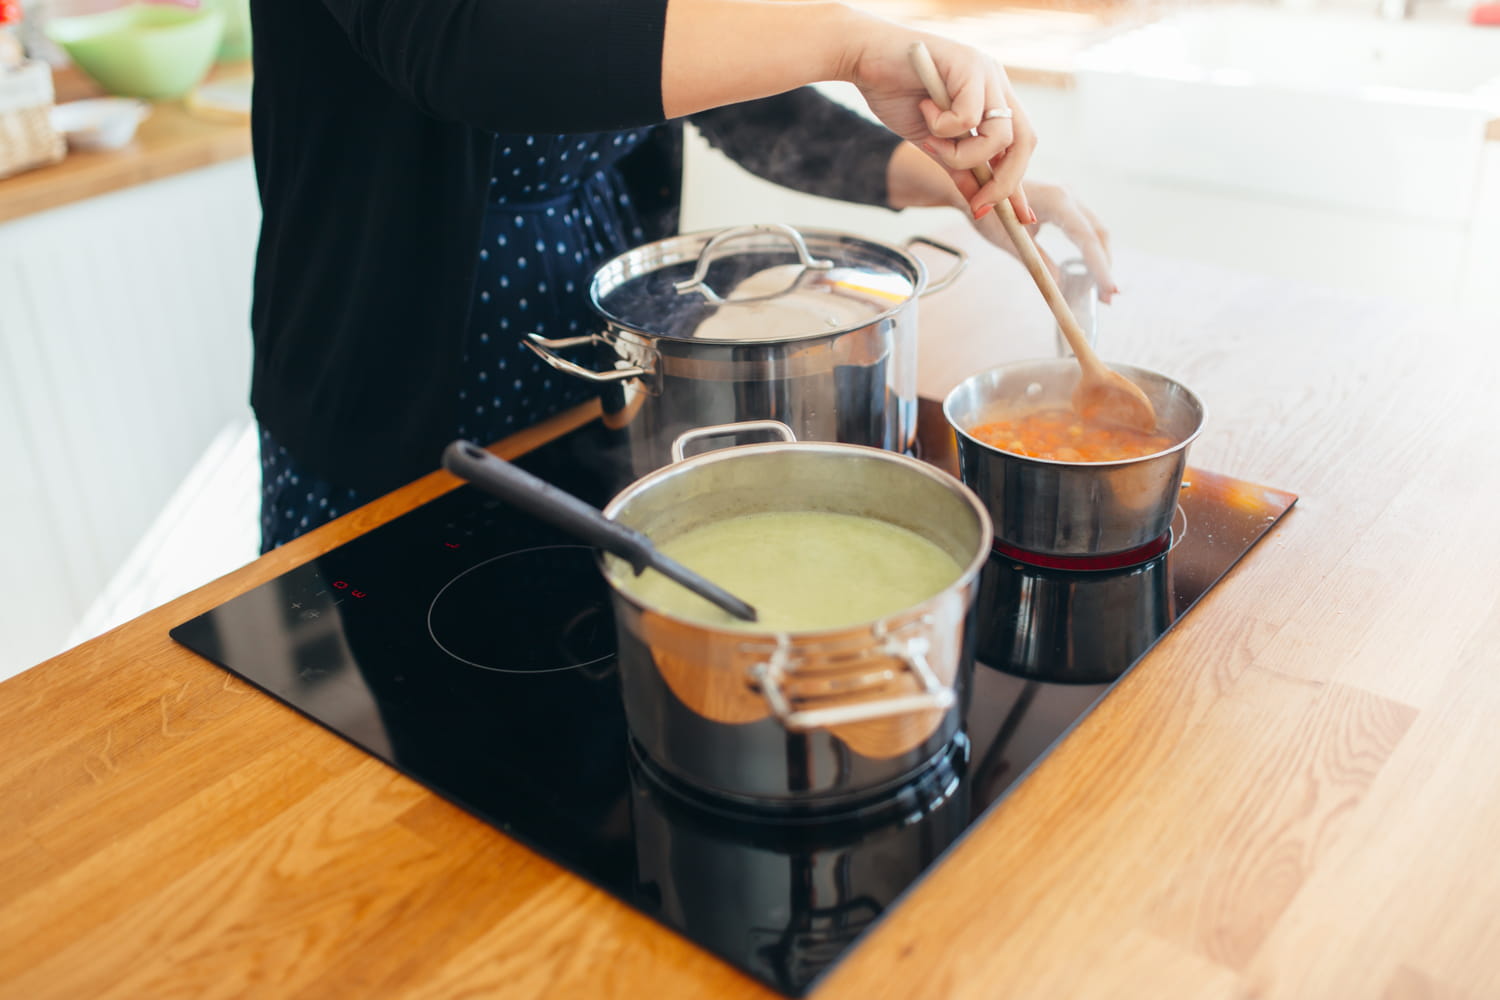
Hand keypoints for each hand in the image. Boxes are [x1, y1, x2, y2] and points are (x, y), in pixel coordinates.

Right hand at [841, 24, 1035, 222]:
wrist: (863, 56)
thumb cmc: (894, 92)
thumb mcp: (931, 142)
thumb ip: (957, 168)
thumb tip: (978, 203)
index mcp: (992, 98)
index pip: (1020, 145)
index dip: (1019, 182)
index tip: (1020, 218)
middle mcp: (996, 83)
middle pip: (1024, 141)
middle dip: (1005, 181)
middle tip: (980, 205)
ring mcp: (985, 72)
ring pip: (997, 135)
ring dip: (961, 154)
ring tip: (931, 142)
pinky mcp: (968, 64)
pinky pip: (969, 118)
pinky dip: (944, 127)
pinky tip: (925, 110)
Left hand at [974, 179, 1118, 302]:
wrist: (974, 187)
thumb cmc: (988, 211)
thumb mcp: (1011, 241)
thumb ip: (1038, 263)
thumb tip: (1059, 288)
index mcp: (1056, 200)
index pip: (1086, 238)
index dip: (1100, 266)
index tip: (1109, 291)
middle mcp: (1068, 195)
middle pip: (1098, 234)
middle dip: (1105, 267)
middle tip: (1108, 298)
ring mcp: (1068, 198)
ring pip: (1095, 232)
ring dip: (1100, 261)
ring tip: (1101, 292)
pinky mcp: (1064, 204)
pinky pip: (1085, 229)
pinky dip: (1090, 252)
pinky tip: (1090, 274)